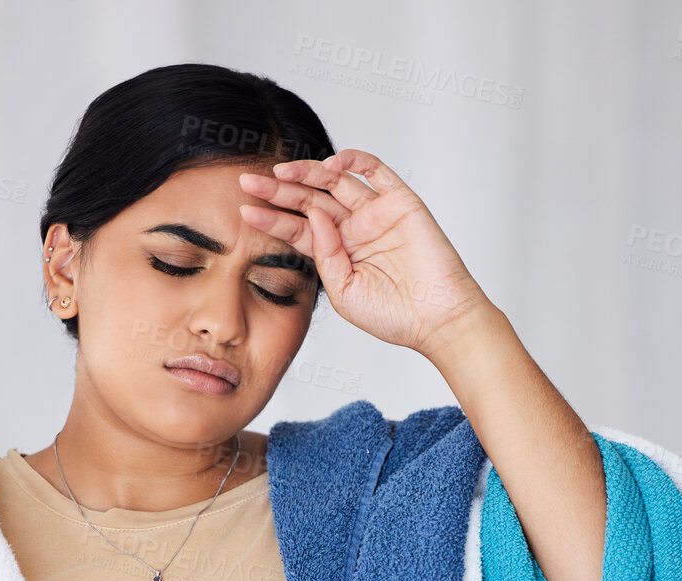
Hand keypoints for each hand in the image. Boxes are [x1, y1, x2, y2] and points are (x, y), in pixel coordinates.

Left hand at [236, 149, 493, 360]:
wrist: (437, 319)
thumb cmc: (393, 315)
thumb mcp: (343, 292)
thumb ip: (324, 254)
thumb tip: (313, 215)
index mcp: (337, 253)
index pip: (298, 228)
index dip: (272, 219)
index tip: (244, 211)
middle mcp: (354, 229)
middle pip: (310, 201)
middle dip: (280, 191)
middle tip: (249, 182)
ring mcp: (376, 213)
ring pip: (337, 182)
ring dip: (308, 172)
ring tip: (281, 170)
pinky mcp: (401, 201)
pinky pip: (376, 170)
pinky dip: (354, 160)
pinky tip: (330, 164)